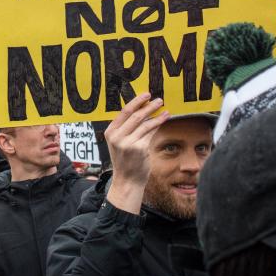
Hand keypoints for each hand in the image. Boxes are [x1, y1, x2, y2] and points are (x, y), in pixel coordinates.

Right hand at [104, 93, 168, 213]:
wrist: (127, 180)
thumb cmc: (125, 160)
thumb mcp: (119, 143)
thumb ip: (126, 128)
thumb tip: (142, 111)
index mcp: (110, 132)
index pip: (124, 112)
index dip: (136, 102)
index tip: (146, 95)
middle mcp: (117, 136)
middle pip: (135, 115)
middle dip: (148, 106)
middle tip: (158, 100)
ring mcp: (128, 143)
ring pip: (145, 124)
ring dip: (156, 115)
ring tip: (165, 109)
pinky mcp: (139, 149)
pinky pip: (150, 133)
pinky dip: (158, 125)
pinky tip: (164, 120)